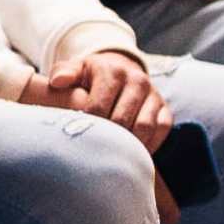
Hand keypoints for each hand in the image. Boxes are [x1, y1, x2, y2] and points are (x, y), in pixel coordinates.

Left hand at [32, 38, 167, 146]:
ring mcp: (154, 95)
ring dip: (128, 144)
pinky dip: (148, 144)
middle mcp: (137, 81)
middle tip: (93, 151)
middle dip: (107, 138)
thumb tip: (57, 81)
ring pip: (143, 127)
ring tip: (112, 154)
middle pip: (122, 120)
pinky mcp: (165, 109)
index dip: (88, 127)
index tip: (78, 138)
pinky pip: (161, 130)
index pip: (99, 108)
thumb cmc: (92, 76)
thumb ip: (64, 73)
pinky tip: (132, 150)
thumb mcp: (76, 69)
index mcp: (113, 71)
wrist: (120, 70)